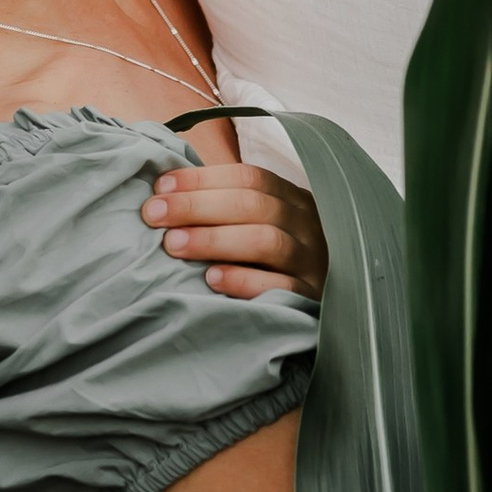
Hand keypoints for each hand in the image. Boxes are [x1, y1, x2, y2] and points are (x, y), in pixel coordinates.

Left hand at [142, 161, 326, 299]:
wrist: (338, 314)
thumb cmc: (277, 264)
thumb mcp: (265, 225)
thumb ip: (228, 206)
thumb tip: (165, 188)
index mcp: (293, 200)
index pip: (249, 177)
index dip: (202, 179)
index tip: (160, 187)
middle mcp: (307, 225)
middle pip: (253, 204)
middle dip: (197, 205)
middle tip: (153, 214)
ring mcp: (313, 262)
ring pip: (267, 241)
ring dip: (214, 239)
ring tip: (173, 244)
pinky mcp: (312, 300)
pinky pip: (280, 287)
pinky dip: (244, 280)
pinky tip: (211, 279)